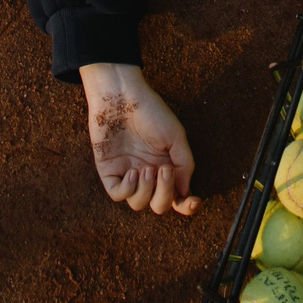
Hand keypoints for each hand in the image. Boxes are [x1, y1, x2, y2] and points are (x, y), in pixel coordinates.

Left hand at [78, 62, 200, 215]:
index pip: (177, 196)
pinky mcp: (109, 172)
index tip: (193, 201)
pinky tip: (133, 172)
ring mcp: (128, 174)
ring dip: (146, 190)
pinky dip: (128, 189)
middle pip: (159, 205)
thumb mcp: (176, 136)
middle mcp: (148, 175)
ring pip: (139, 203)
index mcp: (166, 167)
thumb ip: (184, 164)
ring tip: (146, 168)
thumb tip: (185, 191)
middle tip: (164, 170)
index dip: (186, 206)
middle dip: (165, 194)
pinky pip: (118, 195)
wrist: (122, 96)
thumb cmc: (151, 112)